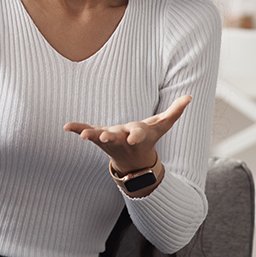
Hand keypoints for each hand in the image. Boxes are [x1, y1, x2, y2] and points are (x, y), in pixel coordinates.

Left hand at [63, 95, 191, 174]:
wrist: (133, 159)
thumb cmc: (148, 138)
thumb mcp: (162, 126)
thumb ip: (174, 112)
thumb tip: (189, 97)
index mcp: (137, 135)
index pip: (138, 134)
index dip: (136, 135)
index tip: (133, 139)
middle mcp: (122, 138)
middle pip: (116, 137)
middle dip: (111, 137)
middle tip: (105, 138)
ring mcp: (109, 138)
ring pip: (99, 136)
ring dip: (91, 134)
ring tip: (83, 135)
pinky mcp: (98, 137)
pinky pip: (86, 131)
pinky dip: (77, 129)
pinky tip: (66, 126)